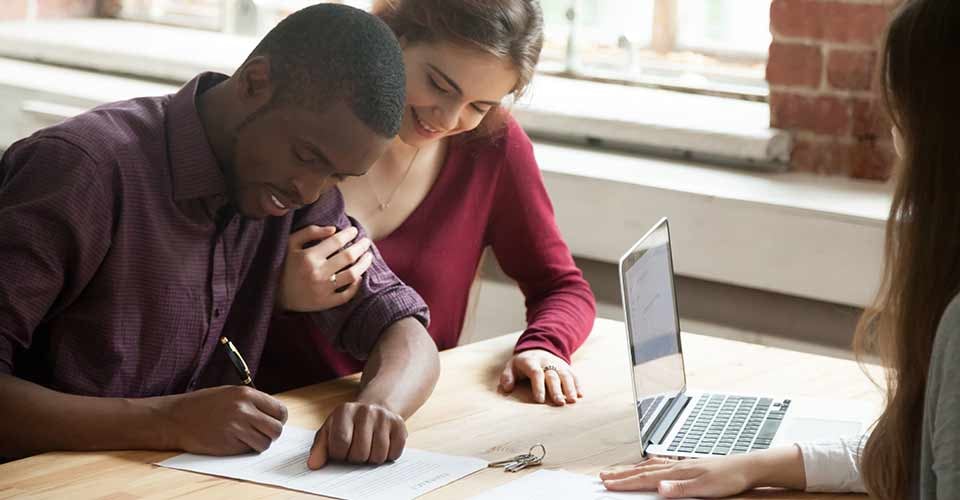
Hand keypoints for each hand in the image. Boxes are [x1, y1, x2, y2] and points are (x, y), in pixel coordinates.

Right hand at [160, 385, 287, 454]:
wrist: (176, 418)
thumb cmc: (203, 405)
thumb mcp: (229, 394)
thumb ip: (252, 402)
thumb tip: (273, 414)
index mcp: (246, 394)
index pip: (279, 410)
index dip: (279, 419)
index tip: (273, 422)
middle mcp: (244, 410)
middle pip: (277, 429)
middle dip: (272, 433)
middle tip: (262, 433)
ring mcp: (236, 428)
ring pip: (265, 443)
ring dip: (260, 443)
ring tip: (247, 438)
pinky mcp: (229, 444)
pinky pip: (249, 450)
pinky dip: (246, 449)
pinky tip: (234, 441)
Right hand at [277, 225, 373, 311]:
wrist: (273, 293)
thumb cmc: (283, 264)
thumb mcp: (290, 243)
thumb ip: (310, 232)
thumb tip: (334, 229)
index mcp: (308, 256)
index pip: (336, 241)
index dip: (349, 234)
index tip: (354, 230)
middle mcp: (317, 273)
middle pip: (349, 257)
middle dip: (361, 246)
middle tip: (366, 241)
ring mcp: (322, 289)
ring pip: (352, 275)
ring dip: (364, 264)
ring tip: (368, 256)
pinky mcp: (325, 303)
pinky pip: (347, 294)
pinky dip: (356, 285)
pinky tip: (359, 276)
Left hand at [307, 402, 406, 468]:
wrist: (374, 408)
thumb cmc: (349, 424)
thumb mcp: (330, 430)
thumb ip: (320, 448)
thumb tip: (313, 465)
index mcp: (345, 411)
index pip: (340, 445)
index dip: (339, 455)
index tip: (341, 451)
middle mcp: (366, 411)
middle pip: (360, 453)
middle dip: (356, 458)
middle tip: (356, 449)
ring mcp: (384, 417)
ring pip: (378, 456)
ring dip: (372, 459)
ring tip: (369, 448)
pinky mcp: (399, 425)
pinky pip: (394, 453)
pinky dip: (388, 456)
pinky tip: (382, 446)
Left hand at [498, 349, 581, 405]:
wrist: (539, 347)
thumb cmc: (523, 363)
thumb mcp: (512, 366)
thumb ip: (507, 376)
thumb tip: (507, 388)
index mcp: (531, 362)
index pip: (536, 373)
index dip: (538, 387)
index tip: (540, 400)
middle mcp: (547, 362)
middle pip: (552, 376)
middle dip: (556, 390)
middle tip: (559, 402)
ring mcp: (558, 364)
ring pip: (565, 375)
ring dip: (570, 388)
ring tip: (572, 400)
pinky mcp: (566, 367)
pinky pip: (573, 375)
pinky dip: (578, 385)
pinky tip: (580, 395)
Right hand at [600, 455, 756, 497]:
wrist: (747, 468)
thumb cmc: (729, 478)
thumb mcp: (705, 488)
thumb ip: (680, 488)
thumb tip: (659, 487)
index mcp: (677, 472)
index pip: (645, 479)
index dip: (624, 482)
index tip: (607, 484)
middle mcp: (677, 466)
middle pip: (642, 471)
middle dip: (621, 474)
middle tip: (603, 476)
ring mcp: (682, 465)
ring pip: (650, 466)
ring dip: (632, 469)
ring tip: (618, 471)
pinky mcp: (689, 466)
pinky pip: (662, 464)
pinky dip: (650, 465)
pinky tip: (650, 463)